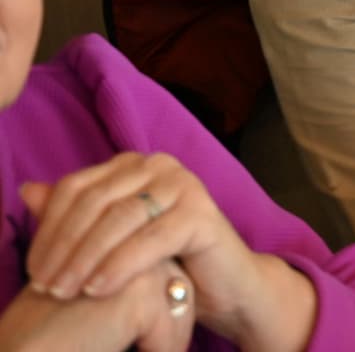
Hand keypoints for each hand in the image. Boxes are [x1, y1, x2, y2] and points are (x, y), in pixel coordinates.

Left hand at [21, 153, 314, 351]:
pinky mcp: (203, 212)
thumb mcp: (111, 240)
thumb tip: (28, 190)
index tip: (33, 270)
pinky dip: (120, 265)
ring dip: (86, 258)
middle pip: (95, 201)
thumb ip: (75, 215)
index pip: (76, 187)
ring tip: (68, 291)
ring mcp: (185, 185)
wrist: (224, 285)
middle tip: (46, 286)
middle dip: (64, 247)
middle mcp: (160, 165)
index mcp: (134, 165)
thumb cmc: (165, 261)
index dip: (48, 228)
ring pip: (120, 218)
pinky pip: (152, 238)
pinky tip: (99, 288)